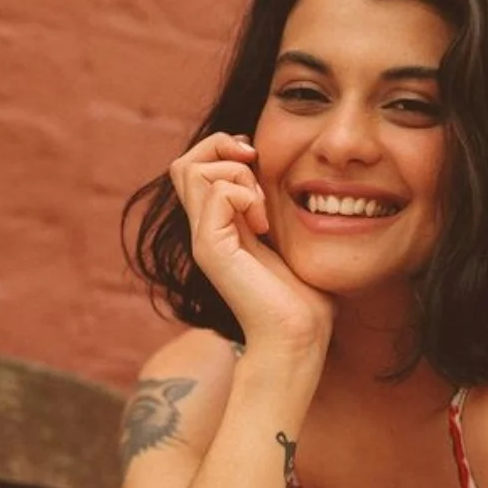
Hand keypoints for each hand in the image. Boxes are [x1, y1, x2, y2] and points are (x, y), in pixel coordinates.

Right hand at [168, 133, 333, 356]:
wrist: (296, 338)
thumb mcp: (289, 240)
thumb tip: (284, 177)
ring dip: (237, 174)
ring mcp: (204, 240)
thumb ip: (276, 210)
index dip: (224, 150)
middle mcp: (204, 230)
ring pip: (193, 169)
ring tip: (261, 207)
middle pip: (184, 163)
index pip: (195, 167)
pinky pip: (218, 193)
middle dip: (222, 149)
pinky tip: (263, 225)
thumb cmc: (303, 297)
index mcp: (219, 226)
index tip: (259, 164)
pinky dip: (245, 195)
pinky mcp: (212, 249)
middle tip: (256, 172)